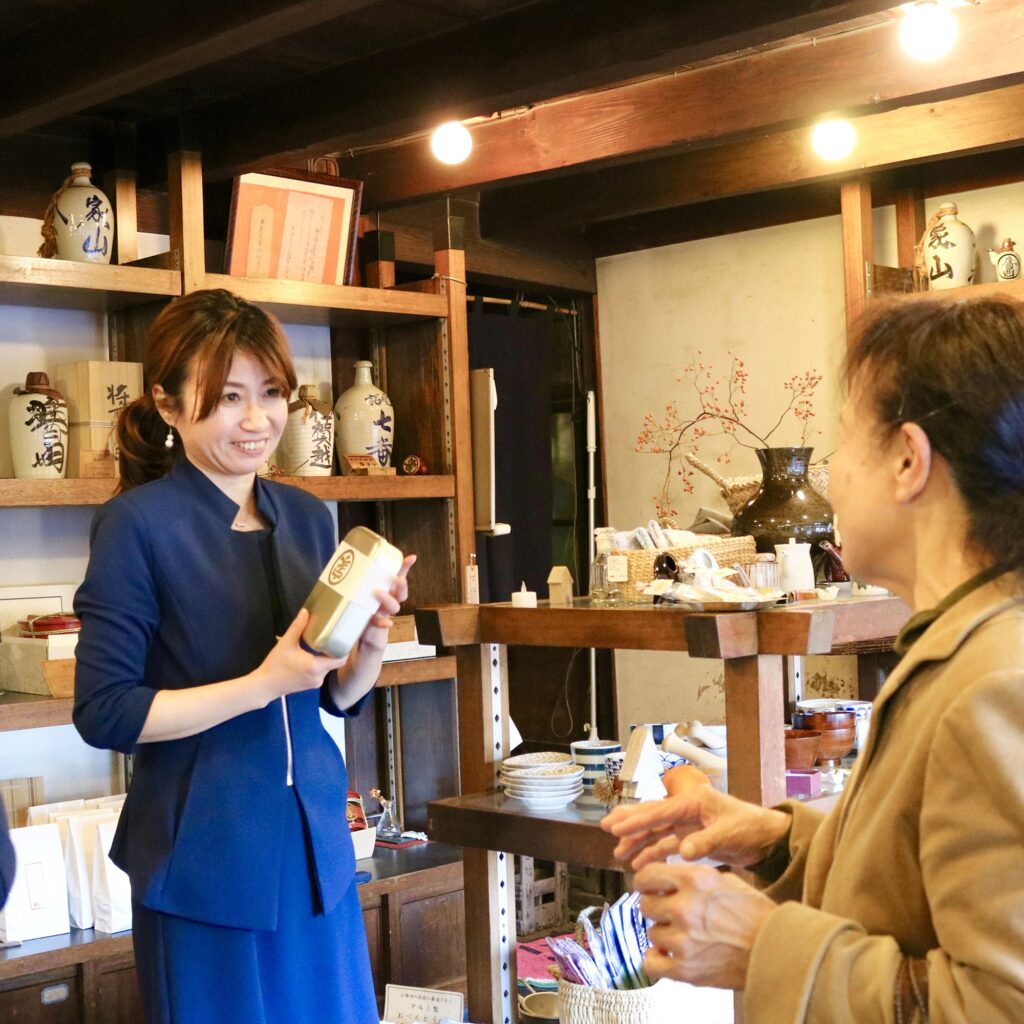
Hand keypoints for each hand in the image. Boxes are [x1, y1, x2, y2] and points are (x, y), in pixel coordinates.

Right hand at [252, 607, 349, 700]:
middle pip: (335, 662)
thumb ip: (297, 627)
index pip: (340, 659)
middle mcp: (319, 677)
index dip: (345, 648)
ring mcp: (316, 683)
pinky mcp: (311, 685)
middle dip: (334, 650)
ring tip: (323, 644)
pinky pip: (321, 673)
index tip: (345, 637)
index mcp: (316, 666)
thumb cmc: (275, 665)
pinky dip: (320, 663)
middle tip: (334, 636)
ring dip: (326, 657)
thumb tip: (306, 611)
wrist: (265, 686)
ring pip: (328, 667)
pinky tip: (313, 654)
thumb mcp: (286, 643)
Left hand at [346, 555, 415, 669]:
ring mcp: (384, 617)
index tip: (411, 557)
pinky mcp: (378, 631)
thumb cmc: (355, 620)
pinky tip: (385, 621)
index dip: (404, 568)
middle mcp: (385, 605)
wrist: (357, 648)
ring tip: (378, 594)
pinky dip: (383, 622)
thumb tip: (334, 568)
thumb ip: (348, 589)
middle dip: (401, 584)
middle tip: (396, 579)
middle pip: (399, 592)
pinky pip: (383, 625)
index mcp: (381, 594)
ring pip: (394, 607)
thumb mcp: (352, 602)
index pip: (394, 579)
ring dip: (389, 600)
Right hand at [601, 787, 789, 869]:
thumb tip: (684, 852)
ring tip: (617, 852)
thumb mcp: (729, 834)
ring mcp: (688, 823)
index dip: (636, 820)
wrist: (768, 839)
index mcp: (694, 801)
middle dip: (628, 822)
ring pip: (655, 830)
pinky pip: (666, 844)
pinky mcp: (691, 837)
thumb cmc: (752, 828)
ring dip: (637, 841)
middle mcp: (686, 809)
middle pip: (652, 814)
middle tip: (605, 827)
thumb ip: (706, 843)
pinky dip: (652, 852)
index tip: (615, 828)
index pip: (659, 811)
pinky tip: (639, 863)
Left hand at [636, 862, 775, 989]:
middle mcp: (685, 907)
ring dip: (663, 934)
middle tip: (667, 912)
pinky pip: (652, 963)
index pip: (647, 875)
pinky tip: (666, 955)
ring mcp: (684, 940)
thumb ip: (693, 878)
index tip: (647, 886)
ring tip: (680, 935)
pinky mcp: (686, 969)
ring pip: (652, 933)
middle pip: (646, 904)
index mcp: (695, 880)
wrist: (776, 949)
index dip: (644, 881)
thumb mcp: (725, 880)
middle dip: (655, 907)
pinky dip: (656, 960)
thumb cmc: (755, 914)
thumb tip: (668, 878)